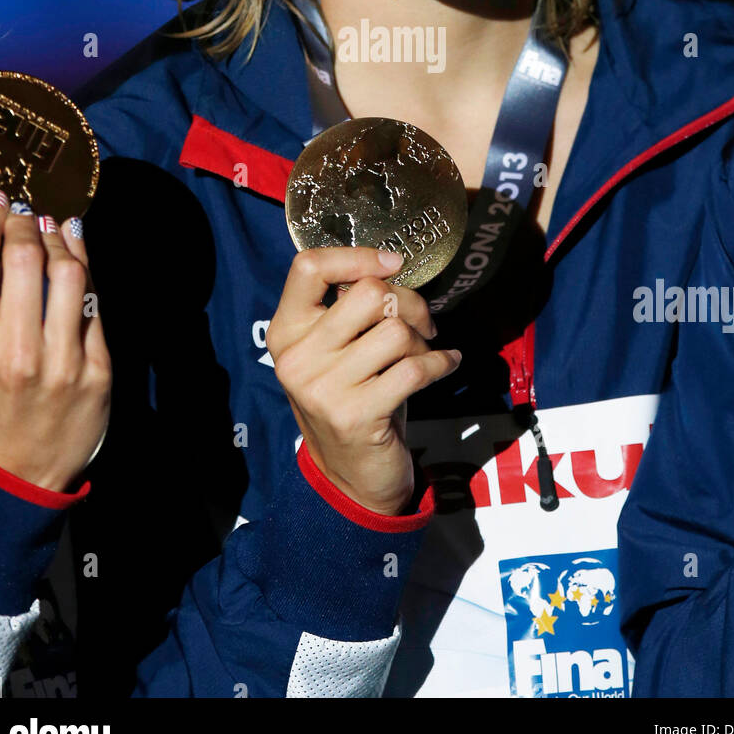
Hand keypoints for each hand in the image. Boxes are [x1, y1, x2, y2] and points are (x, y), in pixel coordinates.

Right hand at [0, 189, 110, 492]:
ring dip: (60, 240)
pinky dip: (87, 273)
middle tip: (23, 209)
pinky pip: (97, 306)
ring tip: (53, 225)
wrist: (15, 477)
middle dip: (23, 221)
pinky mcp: (98, 370)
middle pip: (25, 256)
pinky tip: (78, 256)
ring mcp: (63, 360)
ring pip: (71, 274)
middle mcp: (18, 349)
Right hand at [266, 246, 460, 516]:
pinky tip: (447, 364)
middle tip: (422, 324)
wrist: (349, 478)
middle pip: (367, 293)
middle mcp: (297, 357)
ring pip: (396, 331)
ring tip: (426, 353)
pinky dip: (442, 362)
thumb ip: (345, 312)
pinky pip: (416, 369)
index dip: (357, 255)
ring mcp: (323, 388)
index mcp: (286, 331)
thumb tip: (390, 267)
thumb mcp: (333, 353)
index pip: (308, 267)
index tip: (393, 264)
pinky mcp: (356, 415)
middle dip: (409, 302)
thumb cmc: (350, 399)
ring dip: (425, 340)